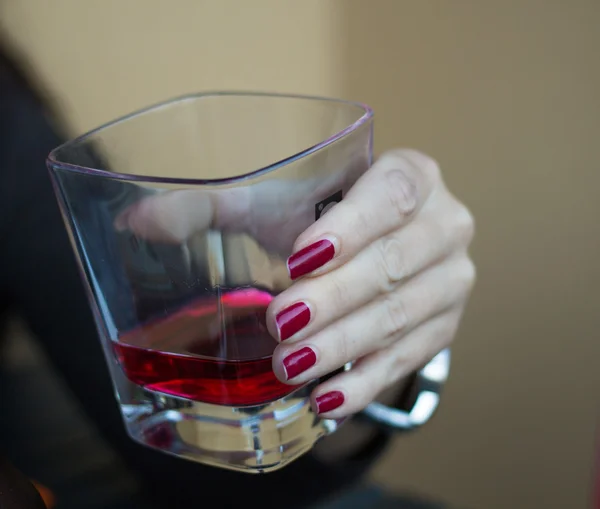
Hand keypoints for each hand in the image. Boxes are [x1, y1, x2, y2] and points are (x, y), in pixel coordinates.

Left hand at [116, 149, 474, 418]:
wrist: (373, 247)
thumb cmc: (319, 218)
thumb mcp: (271, 203)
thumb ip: (208, 206)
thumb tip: (136, 221)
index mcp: (411, 175)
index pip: (394, 193)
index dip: (352, 226)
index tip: (297, 260)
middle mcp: (445, 223)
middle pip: (396, 261)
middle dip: (335, 298)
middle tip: (282, 324)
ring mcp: (452, 278)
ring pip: (402, 314)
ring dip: (344, 343)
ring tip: (293, 366)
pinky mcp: (444, 325)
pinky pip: (410, 357)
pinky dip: (367, 380)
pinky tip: (328, 398)